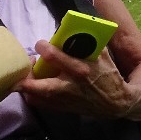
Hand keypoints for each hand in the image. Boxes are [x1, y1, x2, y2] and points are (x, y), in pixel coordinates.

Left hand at [19, 42, 133, 117]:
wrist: (115, 103)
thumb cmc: (107, 75)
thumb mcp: (103, 55)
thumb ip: (88, 43)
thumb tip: (73, 29)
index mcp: (79, 69)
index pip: (52, 56)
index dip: (41, 47)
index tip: (40, 44)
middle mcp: (68, 86)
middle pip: (37, 86)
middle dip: (25, 76)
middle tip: (25, 65)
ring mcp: (63, 100)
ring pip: (35, 97)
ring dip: (26, 86)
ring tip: (27, 74)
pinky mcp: (62, 109)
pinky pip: (40, 104)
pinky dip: (33, 94)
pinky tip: (34, 85)